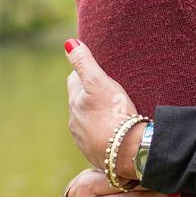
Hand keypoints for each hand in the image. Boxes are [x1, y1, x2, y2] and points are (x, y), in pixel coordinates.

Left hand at [65, 38, 137, 171]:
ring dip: (95, 116)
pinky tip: (114, 132)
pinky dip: (102, 133)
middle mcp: (75, 121)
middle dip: (88, 96)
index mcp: (75, 101)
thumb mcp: (99, 82)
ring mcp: (83, 138)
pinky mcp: (94, 153)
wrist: (126, 150)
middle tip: (104, 90)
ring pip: (87, 121)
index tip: (94, 72)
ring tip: (111, 113)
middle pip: (79, 102)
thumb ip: (84, 63)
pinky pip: (96, 139)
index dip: (84, 74)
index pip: (74, 81)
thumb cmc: (114, 112)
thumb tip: (69, 43)